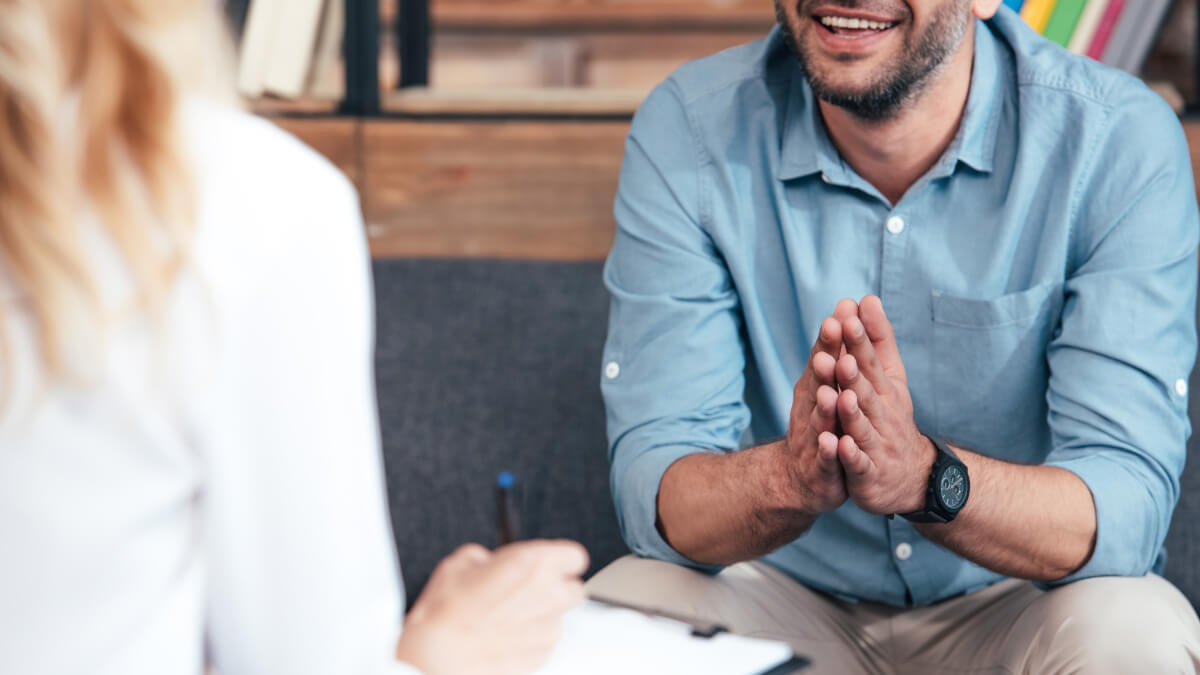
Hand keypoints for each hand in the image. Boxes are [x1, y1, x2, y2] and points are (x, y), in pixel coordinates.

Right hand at [395, 540, 588, 674]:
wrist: (437, 658)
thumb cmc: (446, 612)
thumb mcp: (461, 563)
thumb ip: (492, 558)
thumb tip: (495, 563)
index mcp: (533, 563)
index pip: (575, 556)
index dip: (560, 560)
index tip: (549, 564)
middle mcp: (549, 594)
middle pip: (573, 588)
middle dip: (554, 588)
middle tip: (526, 590)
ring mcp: (548, 628)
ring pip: (559, 616)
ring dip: (541, 614)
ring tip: (507, 617)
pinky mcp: (543, 654)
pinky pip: (546, 641)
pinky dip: (532, 637)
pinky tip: (505, 636)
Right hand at [780, 298, 857, 514]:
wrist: (804, 477)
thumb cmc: (823, 423)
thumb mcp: (829, 383)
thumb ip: (838, 348)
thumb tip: (849, 304)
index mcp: (818, 386)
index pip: (825, 357)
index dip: (832, 337)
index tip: (841, 311)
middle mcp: (812, 407)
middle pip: (819, 382)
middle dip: (827, 359)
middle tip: (833, 334)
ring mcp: (814, 437)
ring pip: (821, 420)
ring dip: (826, 405)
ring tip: (832, 391)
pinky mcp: (822, 468)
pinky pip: (826, 459)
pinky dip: (828, 451)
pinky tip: (832, 443)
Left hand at [833, 296, 935, 514]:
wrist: (910, 475)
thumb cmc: (891, 417)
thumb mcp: (888, 377)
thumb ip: (876, 340)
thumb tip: (867, 298)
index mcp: (883, 389)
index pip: (869, 360)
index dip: (859, 340)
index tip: (848, 316)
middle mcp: (883, 413)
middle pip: (865, 391)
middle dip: (852, 373)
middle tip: (839, 353)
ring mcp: (876, 443)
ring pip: (861, 426)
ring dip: (850, 411)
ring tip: (840, 395)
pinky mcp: (868, 471)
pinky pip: (858, 463)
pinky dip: (849, 455)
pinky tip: (839, 446)